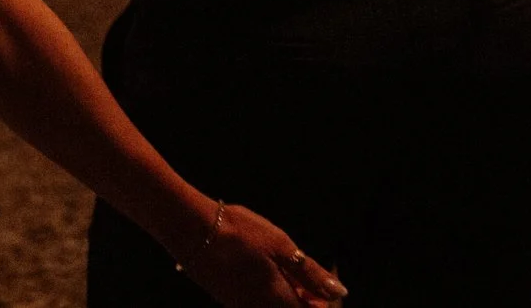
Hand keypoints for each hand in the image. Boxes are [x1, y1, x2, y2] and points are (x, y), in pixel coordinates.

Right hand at [177, 202, 345, 306]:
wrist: (191, 229)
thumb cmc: (239, 233)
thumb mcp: (281, 246)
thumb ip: (310, 274)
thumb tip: (339, 293)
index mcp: (277, 300)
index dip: (322, 305)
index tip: (328, 291)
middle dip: (306, 301)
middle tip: (312, 281)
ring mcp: (241, 305)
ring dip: (288, 297)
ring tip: (291, 274)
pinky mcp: (227, 298)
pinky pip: (256, 303)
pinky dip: (270, 294)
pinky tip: (268, 273)